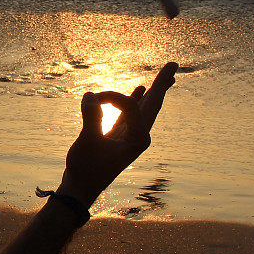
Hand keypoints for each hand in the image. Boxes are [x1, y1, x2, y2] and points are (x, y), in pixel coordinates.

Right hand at [54, 62, 177, 207]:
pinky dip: (136, 100)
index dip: (112, 97)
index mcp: (139, 138)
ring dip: (155, 90)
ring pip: (146, 107)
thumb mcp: (88, 142)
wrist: (79, 189)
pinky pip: (132, 113)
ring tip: (169, 76)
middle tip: (174, 65)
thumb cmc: (85, 168)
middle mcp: (140, 136)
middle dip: (162, 83)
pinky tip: (141, 89)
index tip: (93, 99)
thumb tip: (90, 95)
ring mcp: (132, 136)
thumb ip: (92, 117)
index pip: (133, 106)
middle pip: (154, 103)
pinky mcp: (121, 136)